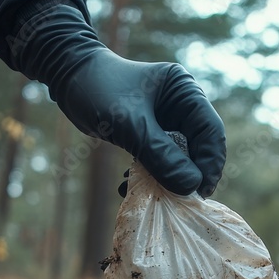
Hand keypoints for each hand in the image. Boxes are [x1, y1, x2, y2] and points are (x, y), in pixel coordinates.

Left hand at [11, 3, 225, 196]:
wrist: (67, 77)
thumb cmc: (98, 90)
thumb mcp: (130, 124)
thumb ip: (160, 155)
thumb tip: (190, 186)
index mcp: (185, 91)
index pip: (211, 131)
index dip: (211, 163)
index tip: (201, 191)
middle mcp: (181, 104)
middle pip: (198, 147)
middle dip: (189, 175)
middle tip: (180, 201)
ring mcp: (166, 119)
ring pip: (178, 157)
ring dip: (166, 178)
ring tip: (152, 197)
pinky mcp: (149, 132)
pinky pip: (158, 159)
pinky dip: (147, 174)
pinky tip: (126, 186)